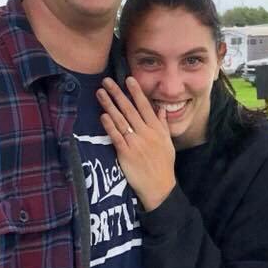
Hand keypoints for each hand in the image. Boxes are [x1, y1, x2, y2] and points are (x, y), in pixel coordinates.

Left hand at [97, 77, 175, 210]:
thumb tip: (161, 109)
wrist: (160, 187)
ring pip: (121, 120)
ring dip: (109, 105)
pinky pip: (116, 137)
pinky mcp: (126, 154)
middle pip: (130, 109)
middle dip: (118, 93)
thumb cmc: (163, 165)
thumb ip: (163, 125)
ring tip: (100, 93)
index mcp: (157, 130)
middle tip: (107, 81)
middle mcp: (146, 134)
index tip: (128, 79)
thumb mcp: (168, 143)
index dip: (136, 92)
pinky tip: (103, 116)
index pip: (145, 106)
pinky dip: (110, 126)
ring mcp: (135, 143)